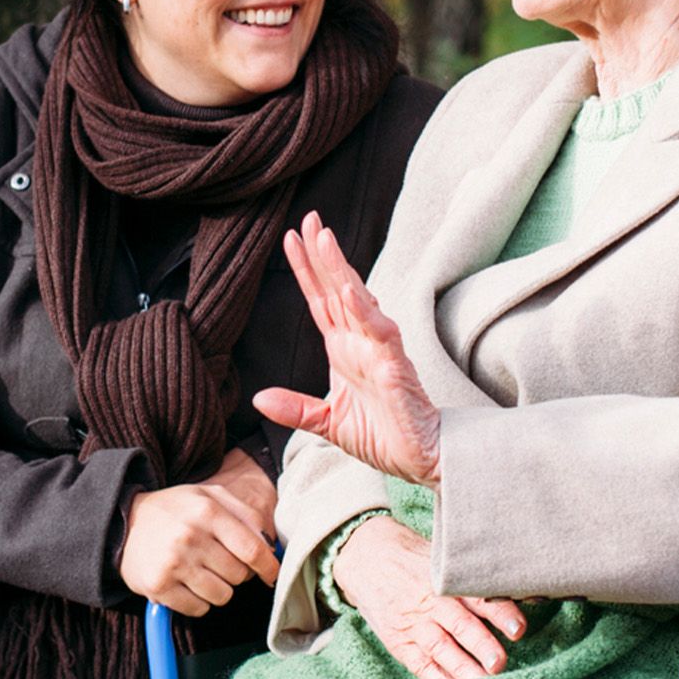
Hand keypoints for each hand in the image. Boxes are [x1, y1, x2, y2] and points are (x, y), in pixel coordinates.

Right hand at [118, 455, 279, 616]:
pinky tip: (186, 584)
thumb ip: (244, 514)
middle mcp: (190, 536)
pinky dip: (198, 602)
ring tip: (201, 573)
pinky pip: (199, 609)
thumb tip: (271, 545)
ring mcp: (173, 563)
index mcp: (207, 511)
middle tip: (220, 564)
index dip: (268, 567)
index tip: (271, 574)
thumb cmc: (174, 511)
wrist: (124, 523)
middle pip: (239, 575)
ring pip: (222, 596)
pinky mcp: (159, 586)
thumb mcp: (208, 497)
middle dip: (237, 574)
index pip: (252, 549)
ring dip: (218, 589)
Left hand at [252, 212, 442, 485]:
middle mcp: (360, 341)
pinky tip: (350, 291)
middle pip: (336, 289)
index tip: (289, 239)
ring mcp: (378, 349)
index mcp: (343, 350)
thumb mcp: (327, 424)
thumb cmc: (382, 437)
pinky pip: (380, 332)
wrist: (419, 459)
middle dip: (322, 254)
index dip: (305, 270)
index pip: (319, 301)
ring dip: (340, 269)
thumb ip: (296, 408)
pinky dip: (364, 311)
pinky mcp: (395, 364)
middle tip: (309, 219)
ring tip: (324, 237)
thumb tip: (259, 398)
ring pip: (356, 300)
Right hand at [331, 517, 525, 678]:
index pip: (476, 597)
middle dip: (482, 646)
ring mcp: (413, 625)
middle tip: (500, 664)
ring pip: (441, 650)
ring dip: (464, 668)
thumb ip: (473, 577)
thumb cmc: (415, 558)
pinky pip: (421, 666)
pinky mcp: (400, 643)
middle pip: (459, 626)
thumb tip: (524, 590)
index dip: (499, 613)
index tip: (519, 629)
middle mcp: (430, 603)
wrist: (365, 557)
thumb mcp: (441, 558)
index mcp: (444, 580)